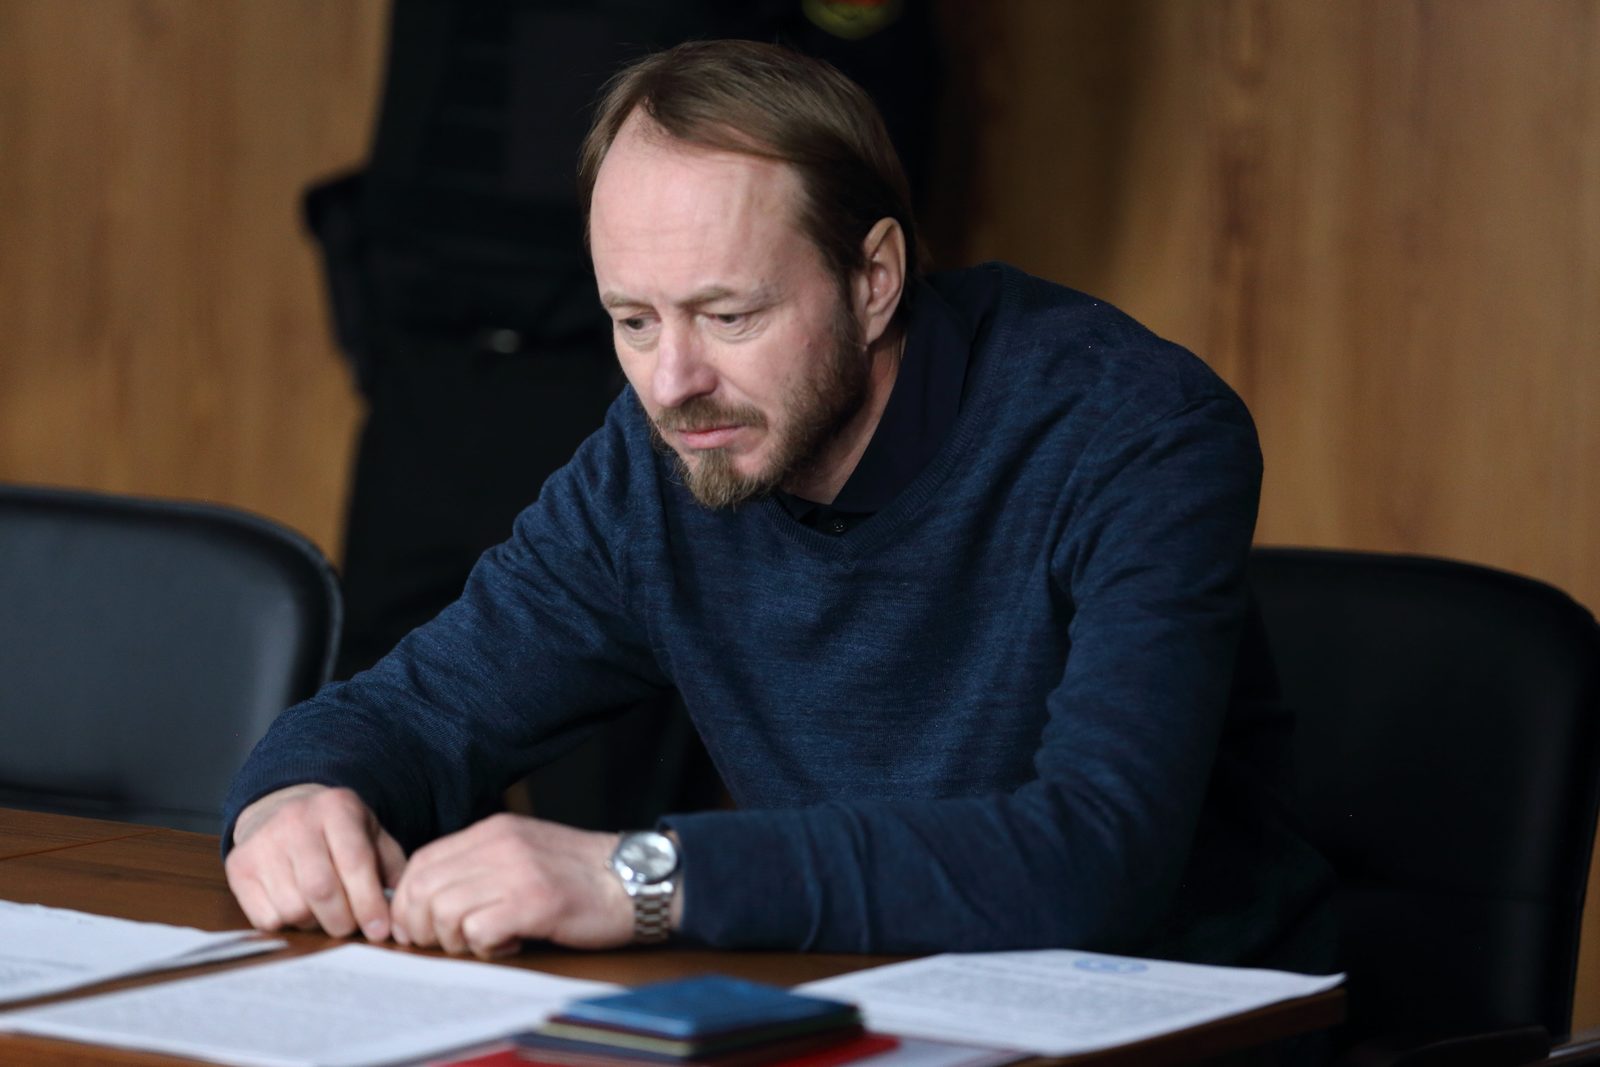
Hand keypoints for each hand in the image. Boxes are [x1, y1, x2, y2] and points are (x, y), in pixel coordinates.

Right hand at [225, 784, 406, 941]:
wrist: (281, 808)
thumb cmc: (336, 831)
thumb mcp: (371, 834)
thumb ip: (390, 868)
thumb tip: (398, 913)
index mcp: (336, 808)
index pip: (355, 863)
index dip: (369, 903)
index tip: (380, 931)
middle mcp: (296, 820)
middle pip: (321, 889)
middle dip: (342, 920)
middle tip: (350, 928)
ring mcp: (263, 842)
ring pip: (293, 907)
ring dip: (313, 922)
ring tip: (322, 911)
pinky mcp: (239, 866)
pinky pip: (265, 917)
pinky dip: (286, 924)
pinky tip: (296, 907)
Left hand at [389, 813, 633, 957]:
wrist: (637, 878)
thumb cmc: (582, 875)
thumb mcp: (525, 852)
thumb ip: (482, 866)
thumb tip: (430, 901)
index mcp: (494, 831)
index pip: (421, 862)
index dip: (409, 902)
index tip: (422, 927)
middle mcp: (500, 844)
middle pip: (422, 889)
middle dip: (422, 927)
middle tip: (449, 943)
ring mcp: (517, 871)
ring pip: (443, 912)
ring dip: (456, 940)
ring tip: (487, 941)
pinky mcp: (535, 901)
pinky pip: (478, 931)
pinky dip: (485, 947)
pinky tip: (511, 942)